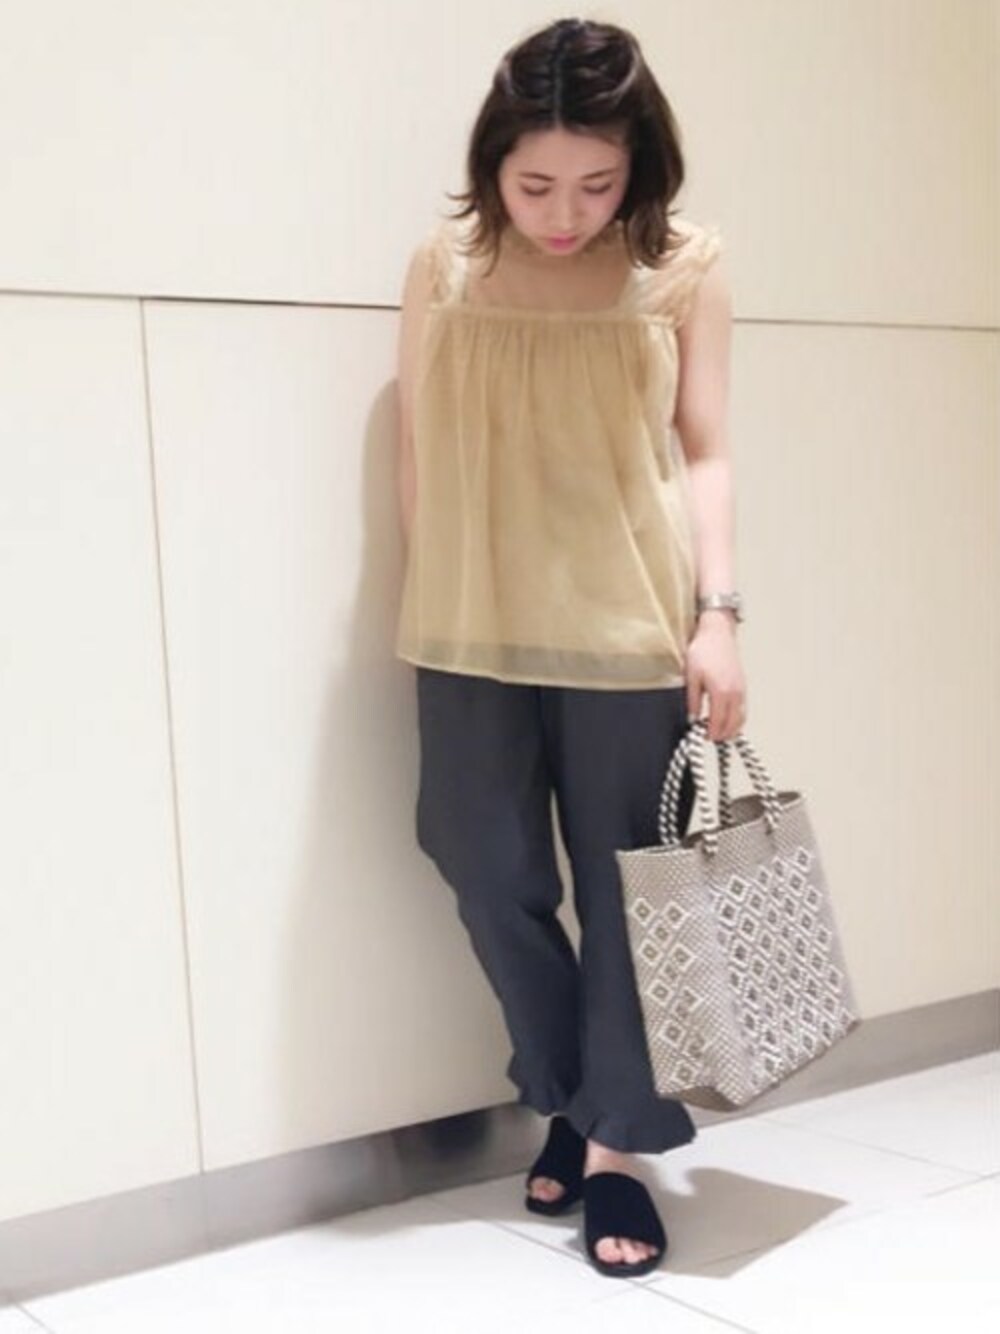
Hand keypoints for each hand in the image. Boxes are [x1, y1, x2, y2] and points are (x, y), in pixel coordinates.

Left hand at [684, 613, 746, 740]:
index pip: (717, 721)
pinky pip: (743, 708)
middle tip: (710, 738)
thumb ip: (692, 700)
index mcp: (720, 692)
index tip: (703, 737)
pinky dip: (738, 718)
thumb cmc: (703, 651)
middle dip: (722, 734)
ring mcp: (741, 689)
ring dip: (732, 728)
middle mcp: (734, 693)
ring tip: (720, 733)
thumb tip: (692, 717)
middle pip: (732, 723)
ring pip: (741, 717)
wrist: (718, 633)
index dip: (710, 732)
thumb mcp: (691, 676)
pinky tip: (729, 719)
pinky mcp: (743, 685)